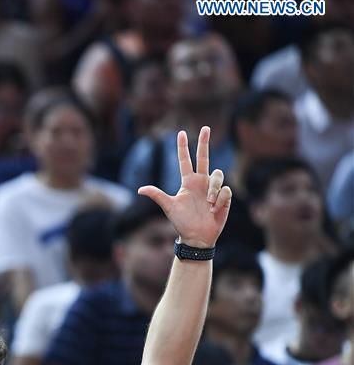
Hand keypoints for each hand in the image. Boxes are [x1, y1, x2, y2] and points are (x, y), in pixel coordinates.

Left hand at [138, 127, 230, 248]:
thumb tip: (139, 189)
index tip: (181, 133)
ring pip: (218, 175)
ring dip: (213, 189)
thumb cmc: (182, 222)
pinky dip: (219, 200)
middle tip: (205, 127)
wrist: (197, 237)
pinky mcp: (224, 197)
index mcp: (188, 182)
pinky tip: (214, 210)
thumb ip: (157, 195)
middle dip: (204, 142)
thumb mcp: (169, 207)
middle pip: (204, 158)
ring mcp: (213, 188)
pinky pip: (225, 190)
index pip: (185, 161)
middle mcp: (201, 182)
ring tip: (207, 204)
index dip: (183, 147)